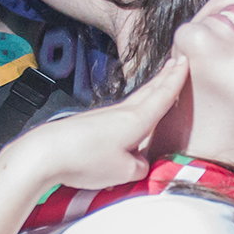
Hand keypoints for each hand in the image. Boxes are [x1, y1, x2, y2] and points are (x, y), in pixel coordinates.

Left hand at [5, 55, 187, 190]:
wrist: (46, 153)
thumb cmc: (85, 159)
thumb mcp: (124, 171)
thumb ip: (140, 166)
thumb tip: (138, 163)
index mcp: (136, 120)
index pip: (163, 96)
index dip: (176, 80)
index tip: (186, 62)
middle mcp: (122, 113)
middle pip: (149, 91)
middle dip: (165, 78)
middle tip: (177, 63)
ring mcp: (106, 116)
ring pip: (136, 100)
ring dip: (150, 89)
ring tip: (159, 83)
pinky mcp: (93, 124)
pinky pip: (121, 113)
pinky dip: (134, 107)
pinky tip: (133, 115)